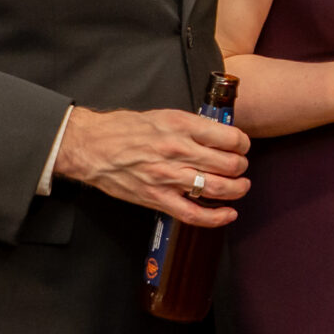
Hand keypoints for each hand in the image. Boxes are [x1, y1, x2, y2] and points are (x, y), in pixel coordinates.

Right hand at [55, 106, 249, 225]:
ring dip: (237, 189)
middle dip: (242, 166)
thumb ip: (191, 126)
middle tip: (240, 166)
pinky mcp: (158, 198)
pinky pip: (194, 214)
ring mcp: (168, 177)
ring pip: (218, 189)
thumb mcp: (163, 115)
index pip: (229, 137)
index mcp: (180, 126)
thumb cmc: (123, 129)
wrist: (90, 146)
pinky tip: (229, 214)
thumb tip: (218, 135)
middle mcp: (178, 151)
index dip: (242, 143)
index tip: (241, 146)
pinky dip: (216, 218)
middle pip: (229, 164)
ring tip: (240, 186)